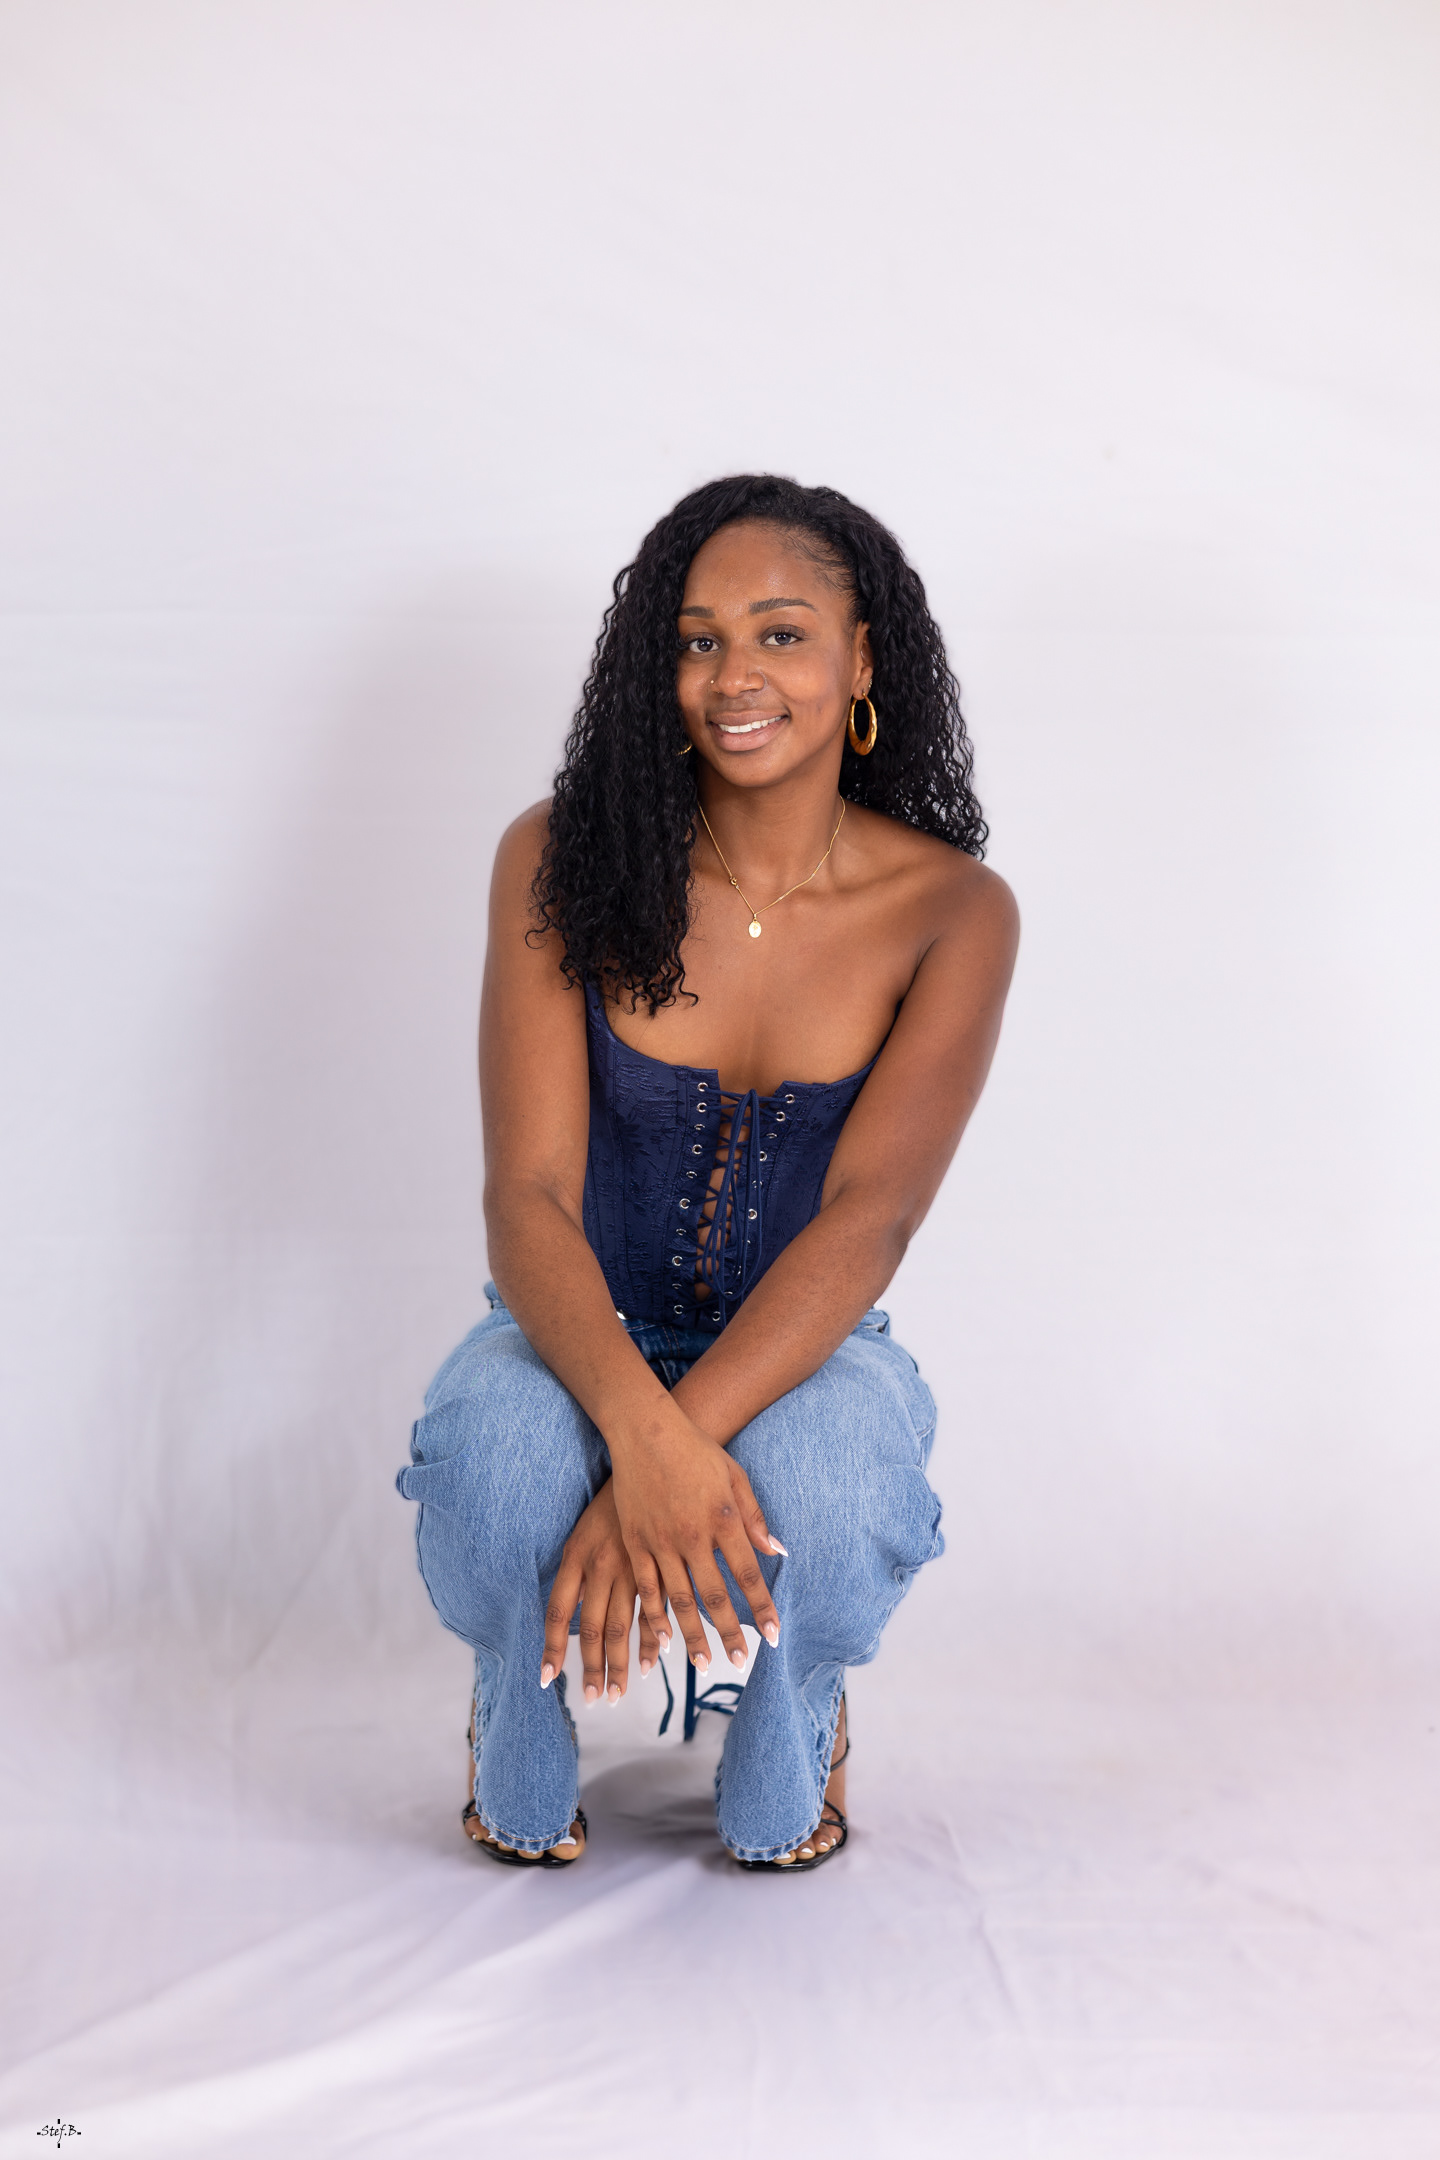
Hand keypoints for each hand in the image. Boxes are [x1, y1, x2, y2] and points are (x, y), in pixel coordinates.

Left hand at [540, 1478, 662, 1702]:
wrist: (651, 1458)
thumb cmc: (615, 1497)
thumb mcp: (584, 1529)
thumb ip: (579, 1569)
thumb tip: (571, 1608)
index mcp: (576, 1556)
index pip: (556, 1611)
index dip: (551, 1646)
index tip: (547, 1678)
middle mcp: (600, 1565)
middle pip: (591, 1629)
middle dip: (591, 1668)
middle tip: (593, 1700)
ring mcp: (631, 1566)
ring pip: (622, 1625)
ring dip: (620, 1664)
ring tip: (617, 1692)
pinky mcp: (658, 1564)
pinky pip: (654, 1610)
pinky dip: (652, 1638)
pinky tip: (653, 1659)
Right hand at [609, 1400, 785, 1675]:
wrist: (645, 1431)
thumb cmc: (695, 1450)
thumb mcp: (734, 1477)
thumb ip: (754, 1517)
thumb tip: (777, 1550)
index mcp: (723, 1520)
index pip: (748, 1574)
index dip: (761, 1607)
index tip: (773, 1635)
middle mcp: (693, 1536)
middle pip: (715, 1595)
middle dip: (729, 1633)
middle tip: (740, 1663)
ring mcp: (661, 1541)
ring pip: (679, 1599)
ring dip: (693, 1634)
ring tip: (703, 1663)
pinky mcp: (635, 1542)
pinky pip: (646, 1588)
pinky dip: (655, 1616)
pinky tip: (663, 1639)